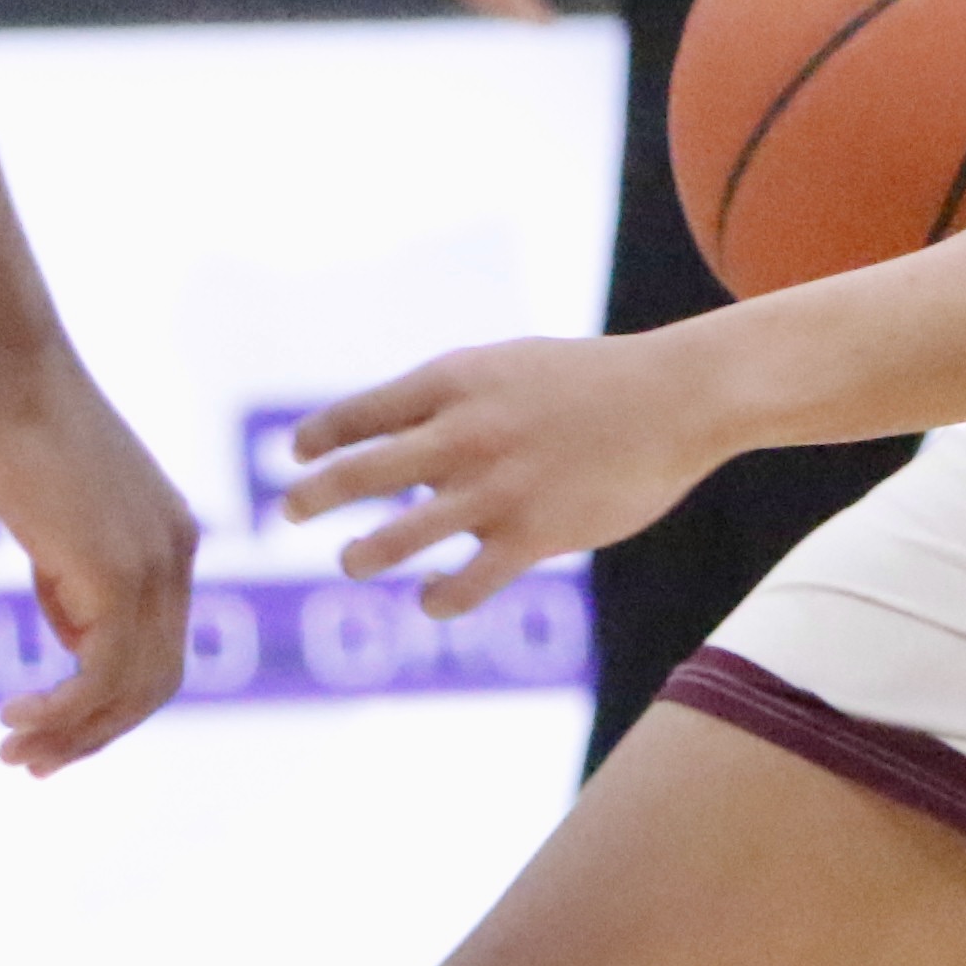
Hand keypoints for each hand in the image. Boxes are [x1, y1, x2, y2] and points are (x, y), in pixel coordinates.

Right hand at [0, 341, 202, 773]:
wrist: (9, 370)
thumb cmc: (14, 428)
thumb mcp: (56, 518)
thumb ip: (72, 579)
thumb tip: (75, 640)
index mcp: (171, 539)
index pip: (159, 649)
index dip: (110, 703)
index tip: (51, 731)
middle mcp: (177, 554)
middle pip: (156, 680)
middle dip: (94, 734)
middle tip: (32, 763)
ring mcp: (153, 562)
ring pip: (131, 686)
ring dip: (72, 732)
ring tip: (16, 753)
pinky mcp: (116, 568)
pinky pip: (102, 670)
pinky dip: (62, 708)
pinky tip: (15, 716)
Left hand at [279, 331, 731, 616]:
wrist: (677, 397)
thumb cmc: (591, 382)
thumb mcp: (510, 367)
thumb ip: (453, 401)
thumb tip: (398, 446)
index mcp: (456, 381)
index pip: (361, 413)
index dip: (320, 437)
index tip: (298, 454)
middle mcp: (464, 433)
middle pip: (360, 472)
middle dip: (313, 496)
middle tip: (289, 511)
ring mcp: (496, 488)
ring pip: (400, 536)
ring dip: (365, 554)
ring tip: (353, 561)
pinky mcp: (534, 535)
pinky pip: (465, 584)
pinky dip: (440, 597)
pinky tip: (433, 597)